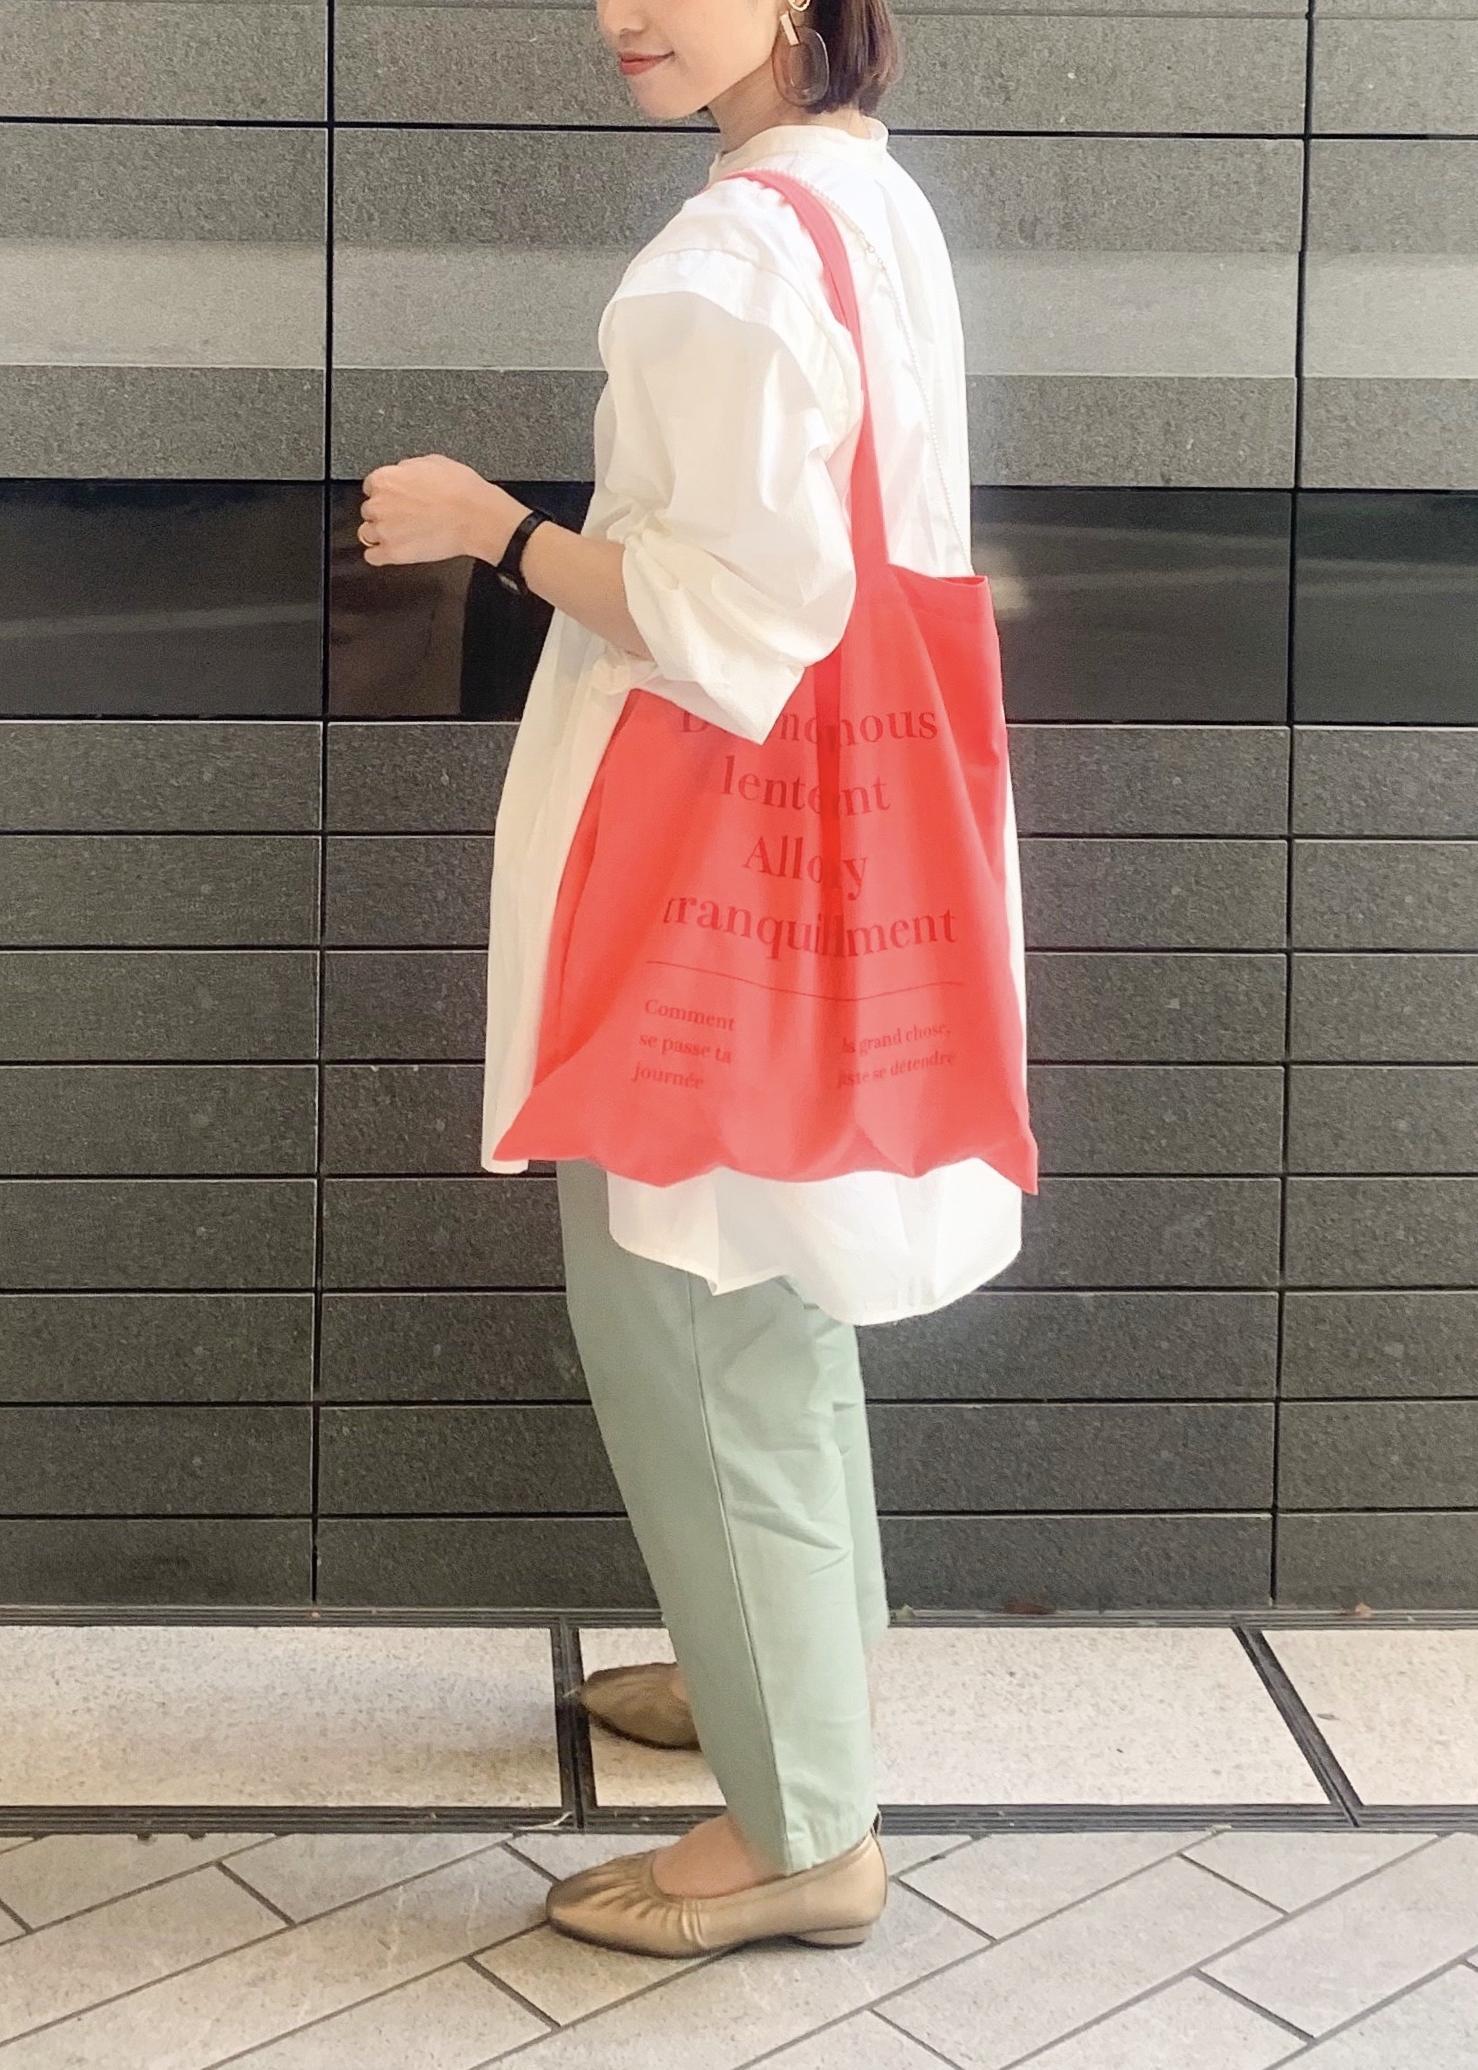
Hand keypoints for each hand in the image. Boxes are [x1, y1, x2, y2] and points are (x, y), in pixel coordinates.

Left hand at [358, 453, 525, 565]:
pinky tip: (391, 550)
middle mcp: (379, 504)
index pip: (371, 486)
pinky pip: (372, 557)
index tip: (397, 499)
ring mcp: (384, 530)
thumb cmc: (461, 490)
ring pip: (367, 533)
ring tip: (399, 534)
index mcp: (385, 479)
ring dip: (380, 534)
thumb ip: (408, 468)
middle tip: (405, 516)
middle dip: (385, 513)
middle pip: (369, 510)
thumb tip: (402, 472)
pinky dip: (380, 555)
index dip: (386, 493)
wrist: (476, 517)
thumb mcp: (433, 462)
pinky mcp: (392, 553)